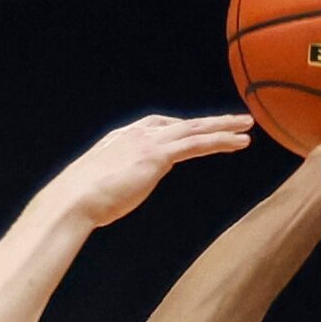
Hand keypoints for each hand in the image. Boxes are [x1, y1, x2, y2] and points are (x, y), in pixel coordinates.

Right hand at [47, 114, 254, 226]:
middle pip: (182, 123)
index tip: (194, 129)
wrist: (72, 200)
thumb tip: (109, 195)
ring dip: (224, 127)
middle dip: (210, 121)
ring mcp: (148, 143)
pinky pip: (197, 144)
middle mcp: (137, 134)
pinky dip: (221, 141)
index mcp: (121, 139)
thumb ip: (111, 184)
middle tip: (236, 119)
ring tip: (248, 126)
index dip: (180, 127)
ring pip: (196, 130)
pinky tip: (239, 143)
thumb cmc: (78, 202)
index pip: (156, 126)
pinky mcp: (158, 156)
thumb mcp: (98, 188)